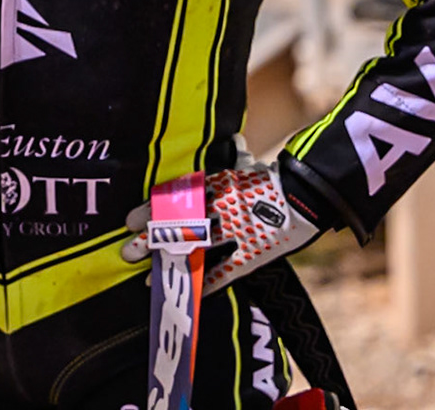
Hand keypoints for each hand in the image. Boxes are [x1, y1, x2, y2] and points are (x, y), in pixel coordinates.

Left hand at [120, 162, 318, 293]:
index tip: (129, 221)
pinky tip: (187, 293)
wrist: (308, 193)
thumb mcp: (248, 163)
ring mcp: (235, 231)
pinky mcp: (252, 252)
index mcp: (216, 184)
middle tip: (127, 251)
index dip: (151, 211)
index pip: (176, 199)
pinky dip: (205, 282)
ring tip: (147, 276)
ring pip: (196, 248)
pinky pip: (225, 270)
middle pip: (179, 224)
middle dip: (151, 240)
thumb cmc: (275, 177)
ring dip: (170, 262)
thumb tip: (233, 140)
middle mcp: (220, 207)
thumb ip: (234, 156)